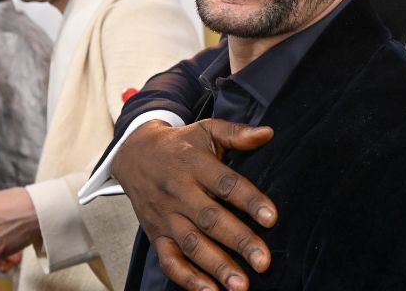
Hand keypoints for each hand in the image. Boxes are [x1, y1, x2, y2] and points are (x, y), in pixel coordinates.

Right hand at [113, 119, 276, 290]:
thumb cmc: (181, 144)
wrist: (134, 154)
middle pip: (211, 220)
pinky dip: (187, 279)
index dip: (249, 200)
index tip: (272, 218)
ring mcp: (166, 216)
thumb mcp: (206, 129)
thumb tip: (268, 133)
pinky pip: (169, 261)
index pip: (226, 184)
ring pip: (192, 245)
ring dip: (217, 266)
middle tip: (264, 261)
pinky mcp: (156, 235)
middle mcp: (179, 192)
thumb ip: (236, 133)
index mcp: (194, 164)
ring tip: (241, 285)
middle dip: (239, 242)